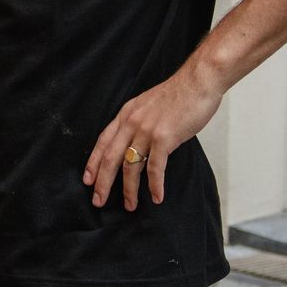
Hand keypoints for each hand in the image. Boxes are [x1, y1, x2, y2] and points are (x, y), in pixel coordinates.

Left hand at [84, 66, 222, 210]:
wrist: (199, 81)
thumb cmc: (179, 94)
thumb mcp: (148, 104)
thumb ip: (139, 122)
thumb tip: (136, 142)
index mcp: (126, 114)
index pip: (103, 142)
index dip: (94, 163)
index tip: (88, 180)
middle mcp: (132, 122)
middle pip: (110, 158)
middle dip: (103, 183)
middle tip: (98, 201)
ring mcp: (147, 130)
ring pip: (131, 166)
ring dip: (129, 189)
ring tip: (130, 205)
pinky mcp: (164, 138)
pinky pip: (155, 167)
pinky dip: (155, 185)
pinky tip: (157, 196)